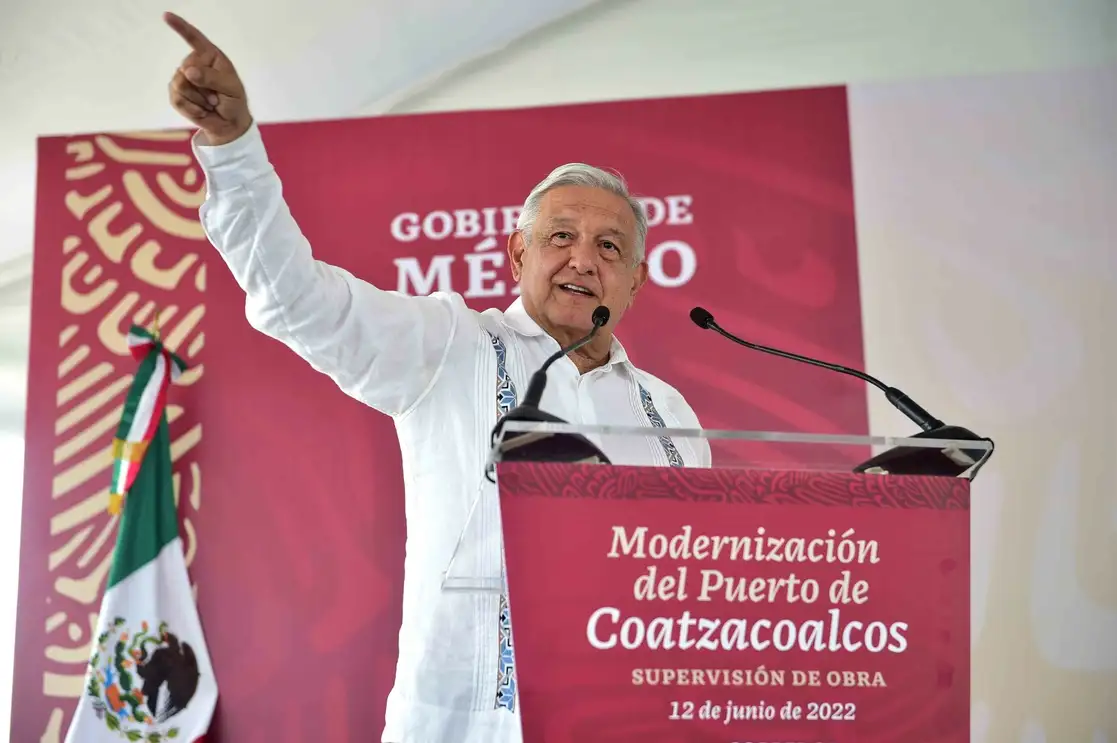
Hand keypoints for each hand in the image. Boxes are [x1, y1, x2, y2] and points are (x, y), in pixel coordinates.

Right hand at [164, 11, 252, 145]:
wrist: (228, 124)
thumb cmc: (234, 101)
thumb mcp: (231, 88)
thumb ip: (212, 78)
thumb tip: (188, 71)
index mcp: (210, 56)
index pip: (194, 38)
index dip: (180, 27)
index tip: (166, 16)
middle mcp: (194, 63)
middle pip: (186, 69)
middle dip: (203, 88)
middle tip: (216, 97)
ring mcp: (183, 78)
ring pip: (180, 85)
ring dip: (199, 100)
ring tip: (210, 104)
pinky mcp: (176, 94)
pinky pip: (177, 99)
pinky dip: (192, 109)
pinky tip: (202, 110)